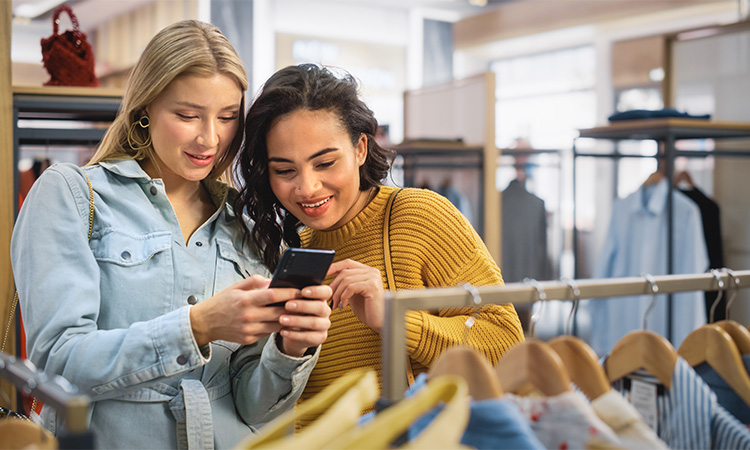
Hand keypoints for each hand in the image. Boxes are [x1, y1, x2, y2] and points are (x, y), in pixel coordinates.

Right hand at [189, 275, 304, 345]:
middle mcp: (248, 316)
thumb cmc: (222, 302)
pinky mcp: (249, 339)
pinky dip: (278, 327)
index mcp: (246, 300)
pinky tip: (286, 322)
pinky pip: (269, 333)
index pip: (273, 296)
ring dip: (290, 320)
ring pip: (277, 326)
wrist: (205, 323)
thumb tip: (273, 281)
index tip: (300, 290)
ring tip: (300, 313)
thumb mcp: (236, 287)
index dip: (289, 293)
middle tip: (307, 303)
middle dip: (294, 308)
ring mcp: (249, 330)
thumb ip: (255, 281)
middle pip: (279, 313)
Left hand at [277, 285, 332, 356]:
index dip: (316, 291)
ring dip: (297, 320)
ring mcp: (324, 325)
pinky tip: (282, 331)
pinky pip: (309, 337)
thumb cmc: (289, 309)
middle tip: (287, 305)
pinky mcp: (319, 338)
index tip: (302, 291)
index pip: (326, 291)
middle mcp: (325, 310)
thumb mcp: (289, 298)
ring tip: (281, 319)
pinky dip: (295, 334)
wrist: (292, 330)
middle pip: (320, 307)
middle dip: (303, 306)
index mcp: (321, 297)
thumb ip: (286, 290)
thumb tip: (269, 282)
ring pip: (314, 323)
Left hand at [328, 259, 384, 332]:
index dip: (334, 267)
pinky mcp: (372, 286)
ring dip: (337, 293)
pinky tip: (343, 306)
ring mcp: (373, 277)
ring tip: (335, 304)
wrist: (379, 322)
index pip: (347, 263)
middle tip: (328, 298)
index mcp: (367, 270)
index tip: (322, 274)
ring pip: (346, 280)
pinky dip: (344, 297)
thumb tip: (328, 274)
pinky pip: (351, 287)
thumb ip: (345, 283)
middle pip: (345, 272)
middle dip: (333, 285)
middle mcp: (372, 271)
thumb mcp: (353, 293)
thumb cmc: (366, 309)